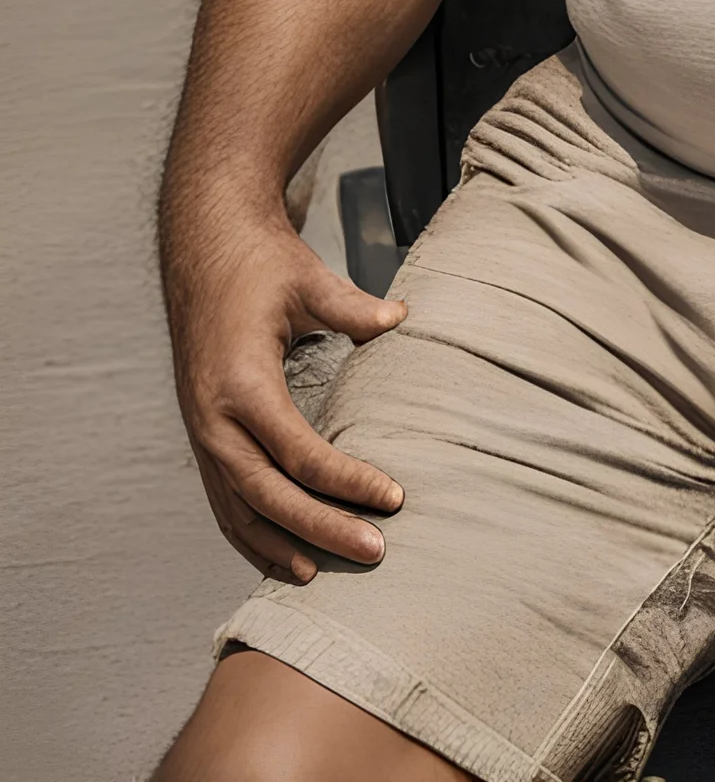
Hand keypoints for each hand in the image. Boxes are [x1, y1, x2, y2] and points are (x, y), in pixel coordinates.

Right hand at [165, 208, 407, 582]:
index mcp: (242, 383)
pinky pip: (224, 502)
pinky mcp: (203, 438)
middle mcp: (214, 419)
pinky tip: (284, 556)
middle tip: (376, 551)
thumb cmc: (260, 266)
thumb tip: (400, 317)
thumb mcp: (308, 278)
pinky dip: (252, 536)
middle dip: (322, 528)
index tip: (393, 496)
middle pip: (269, 495)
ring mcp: (203, 434)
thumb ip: (352, 307)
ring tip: (328, 574)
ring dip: (282, 545)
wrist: (205, 251)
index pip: (298, 452)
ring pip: (240, 510)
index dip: (345, 481)